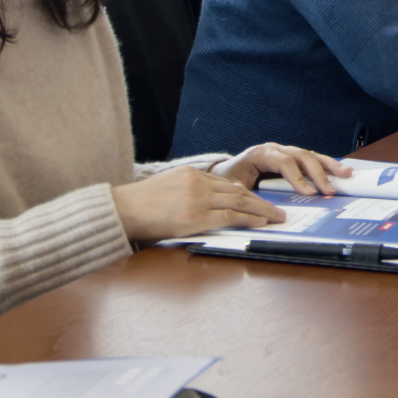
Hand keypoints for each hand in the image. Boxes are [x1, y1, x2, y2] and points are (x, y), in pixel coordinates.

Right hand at [111, 165, 287, 242]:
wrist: (120, 211)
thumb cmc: (139, 206)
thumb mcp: (167, 189)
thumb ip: (189, 193)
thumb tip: (210, 207)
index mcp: (191, 173)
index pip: (226, 183)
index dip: (246, 194)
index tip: (259, 201)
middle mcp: (197, 182)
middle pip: (238, 190)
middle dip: (260, 202)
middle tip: (277, 210)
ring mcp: (198, 198)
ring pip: (239, 202)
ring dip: (261, 211)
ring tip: (276, 218)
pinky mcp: (196, 216)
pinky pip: (229, 217)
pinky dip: (248, 219)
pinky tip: (261, 223)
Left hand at [212, 143, 351, 195]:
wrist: (227, 171)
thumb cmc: (230, 179)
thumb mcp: (235, 188)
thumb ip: (247, 196)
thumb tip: (260, 208)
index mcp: (260, 154)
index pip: (283, 162)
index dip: (297, 177)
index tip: (308, 194)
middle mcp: (276, 149)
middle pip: (301, 156)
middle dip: (317, 173)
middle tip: (328, 190)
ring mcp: (286, 152)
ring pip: (311, 155)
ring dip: (329, 165)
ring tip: (345, 174)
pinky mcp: (293, 159)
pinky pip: (312, 160)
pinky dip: (327, 166)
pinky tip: (341, 171)